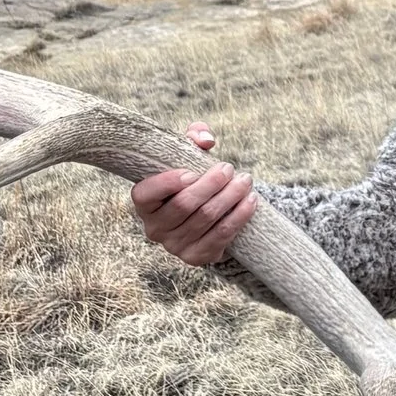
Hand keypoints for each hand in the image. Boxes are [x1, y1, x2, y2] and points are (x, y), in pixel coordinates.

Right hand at [132, 123, 258, 266]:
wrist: (206, 214)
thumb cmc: (192, 179)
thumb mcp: (186, 156)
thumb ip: (192, 138)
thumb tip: (205, 139)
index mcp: (144, 203)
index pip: (145, 194)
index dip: (167, 183)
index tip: (192, 172)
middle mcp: (154, 228)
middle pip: (184, 205)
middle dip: (211, 184)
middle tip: (229, 168)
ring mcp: (174, 246)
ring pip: (206, 219)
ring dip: (230, 197)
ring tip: (245, 181)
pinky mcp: (195, 257)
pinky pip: (220, 237)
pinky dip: (238, 217)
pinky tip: (251, 201)